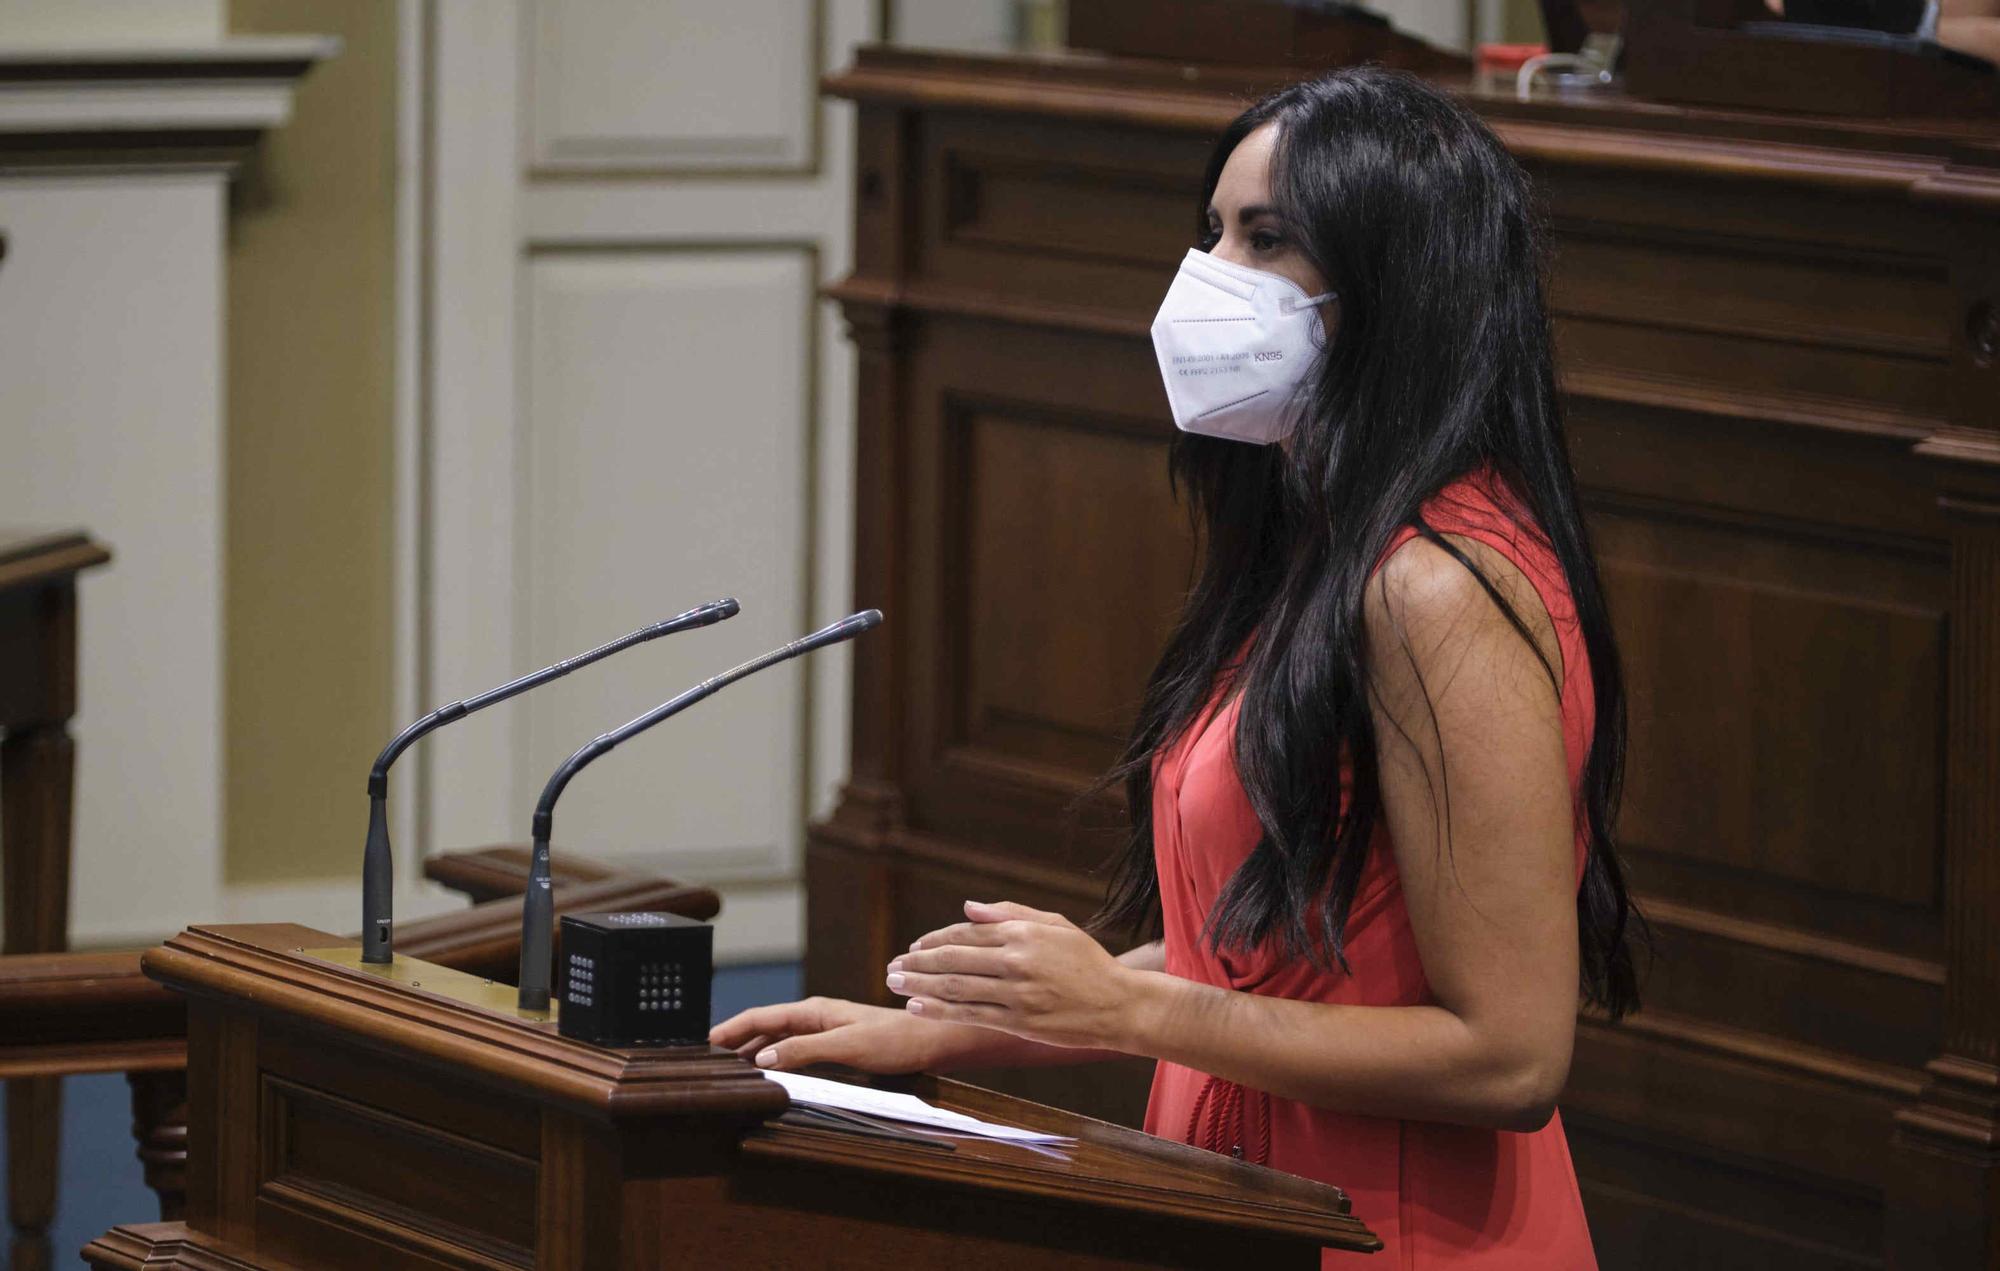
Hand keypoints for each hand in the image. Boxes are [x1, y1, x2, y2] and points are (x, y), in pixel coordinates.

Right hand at [708, 996, 986, 1073]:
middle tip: (709, 1059)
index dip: (731, 1029)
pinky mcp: (837, 1044)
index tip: (704, 1041)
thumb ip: (804, 1051)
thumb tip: (763, 1057)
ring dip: (755, 1050)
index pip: (761, 1016)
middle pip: (766, 1026)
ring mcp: (826, 1029)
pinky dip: (777, 1057)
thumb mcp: (846, 1047)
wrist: (931, 1041)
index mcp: (814, 1011)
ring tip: (731, 1067)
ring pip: (779, 1038)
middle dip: (736, 1040)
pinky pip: (796, 1049)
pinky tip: (771, 1070)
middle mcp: (817, 1017)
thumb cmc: (895, 1041)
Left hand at [889, 900, 1142, 1051]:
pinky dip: (939, 1010)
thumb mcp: (1055, 925)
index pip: (967, 932)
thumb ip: (1010, 913)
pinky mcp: (1017, 1022)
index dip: (935, 939)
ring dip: (919, 985)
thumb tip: (968, 907)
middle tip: (892, 966)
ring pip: (955, 987)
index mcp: (1023, 933)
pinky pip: (969, 1015)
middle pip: (953, 958)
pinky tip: (917, 1007)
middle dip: (917, 962)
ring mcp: (1015, 994)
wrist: (1119, 1005)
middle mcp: (1016, 961)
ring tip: (894, 983)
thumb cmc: (1088, 962)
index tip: (915, 947)